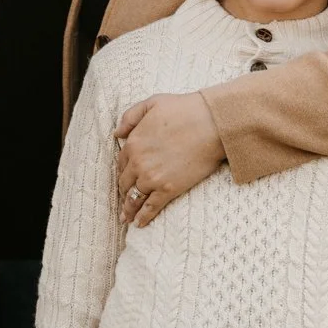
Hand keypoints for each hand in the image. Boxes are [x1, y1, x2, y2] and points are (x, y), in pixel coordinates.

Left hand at [113, 92, 223, 227]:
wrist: (211, 123)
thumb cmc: (184, 110)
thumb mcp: (152, 103)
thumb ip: (130, 116)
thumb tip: (117, 134)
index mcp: (133, 142)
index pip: (121, 162)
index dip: (123, 170)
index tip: (125, 177)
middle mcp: (138, 162)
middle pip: (125, 182)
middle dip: (124, 191)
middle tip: (125, 199)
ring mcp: (152, 178)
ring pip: (134, 198)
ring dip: (128, 209)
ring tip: (126, 218)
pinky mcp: (168, 189)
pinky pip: (150, 208)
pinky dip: (143, 217)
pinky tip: (139, 224)